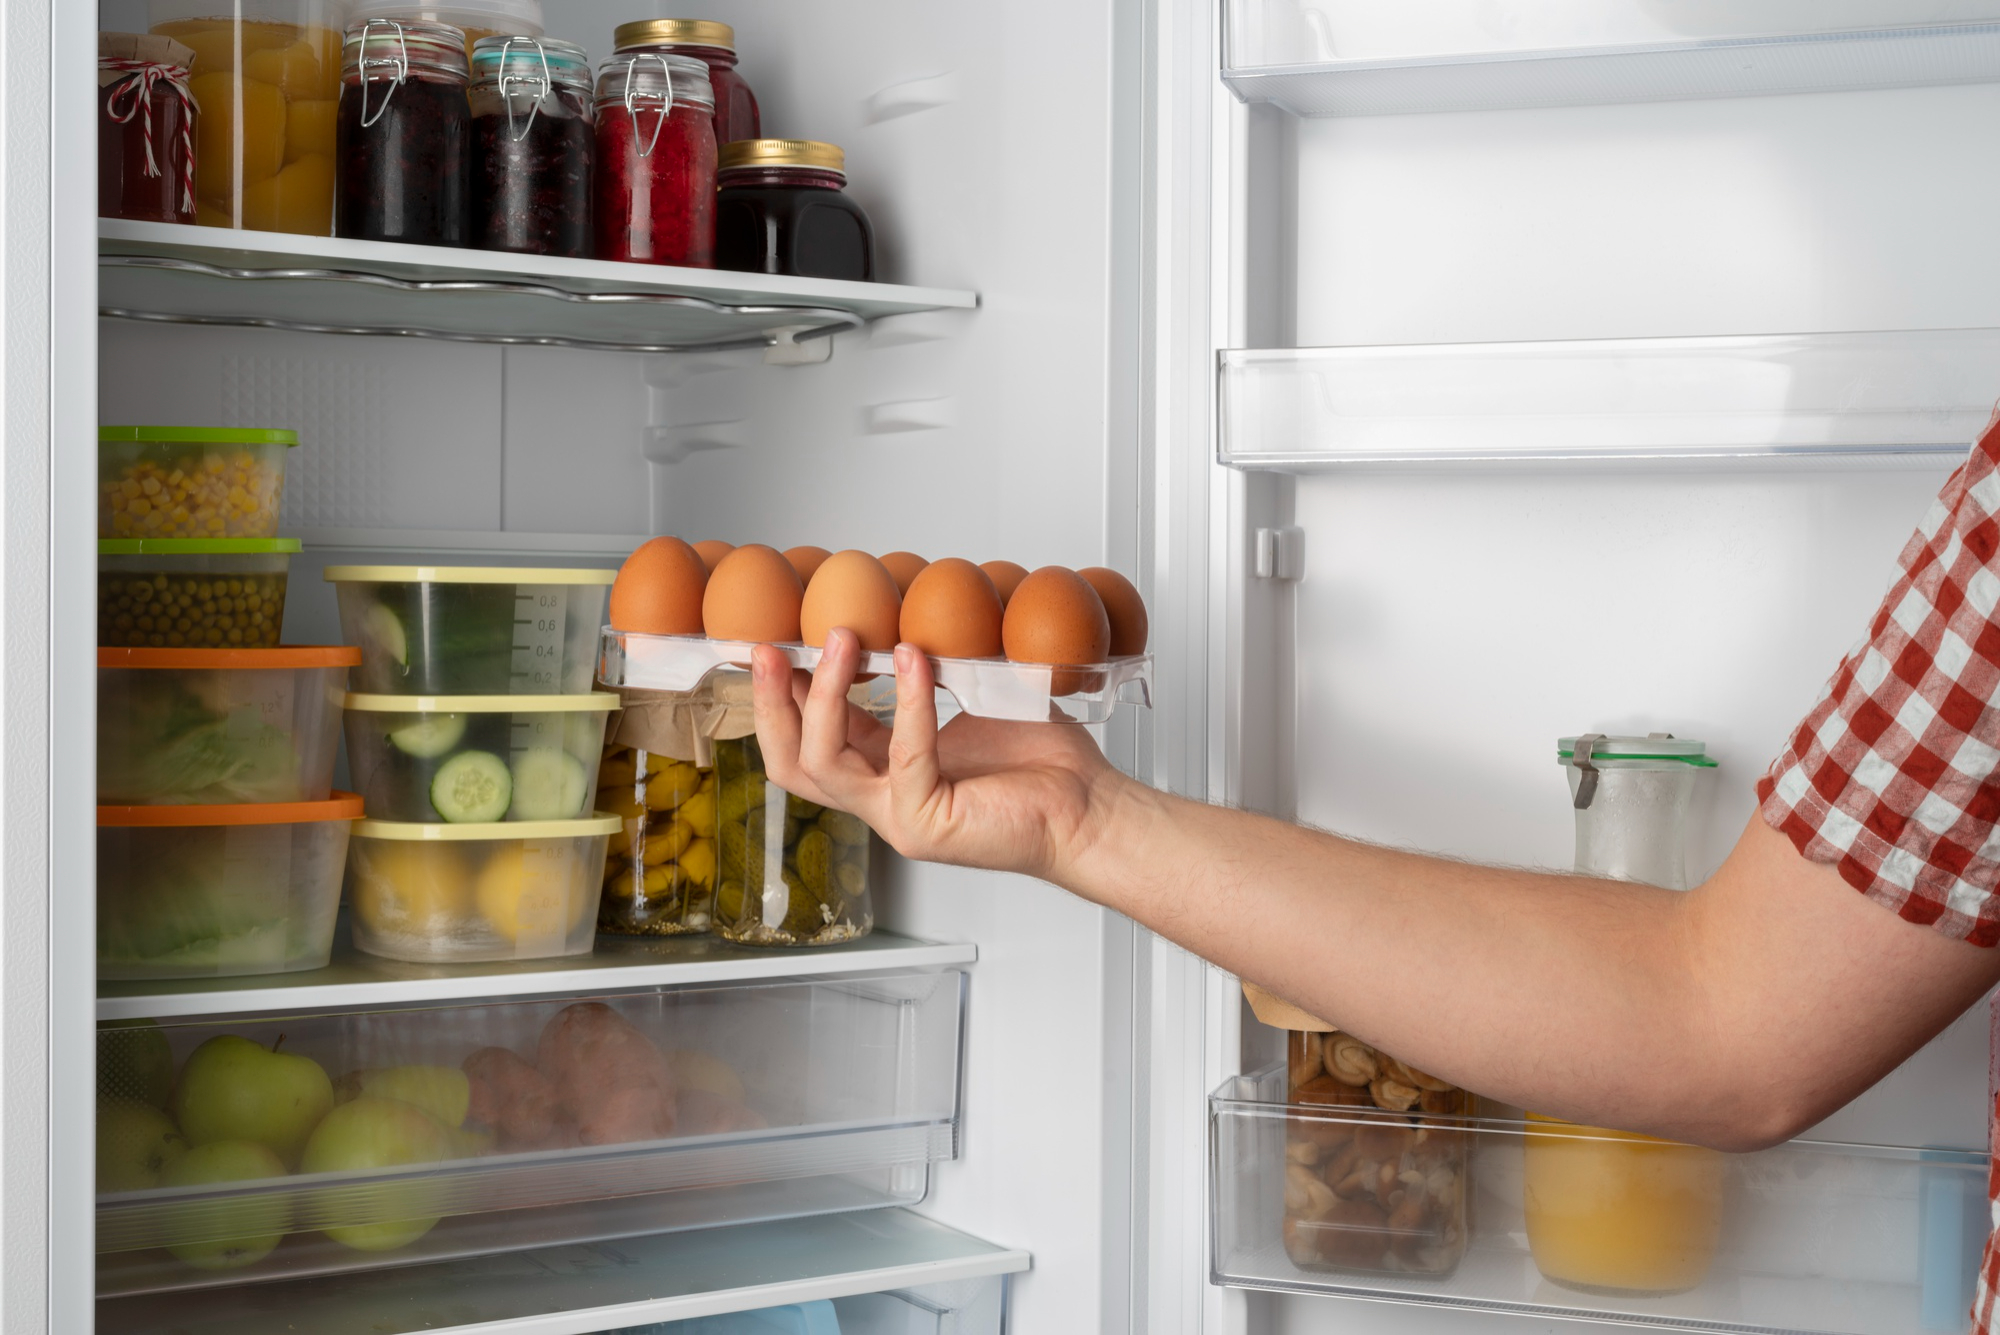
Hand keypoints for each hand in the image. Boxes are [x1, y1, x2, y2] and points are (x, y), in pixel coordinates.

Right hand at [749, 630, 1127, 882]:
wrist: (1090, 808)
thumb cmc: (1040, 764)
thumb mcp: (966, 707)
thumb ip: (923, 682)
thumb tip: (898, 625)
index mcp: (885, 775)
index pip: (810, 740)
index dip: (782, 696)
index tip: (774, 644)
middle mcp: (882, 803)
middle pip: (793, 763)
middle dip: (770, 705)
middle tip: (768, 649)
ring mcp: (899, 819)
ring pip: (826, 764)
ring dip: (825, 696)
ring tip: (841, 641)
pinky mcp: (928, 824)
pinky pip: (904, 756)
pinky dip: (907, 703)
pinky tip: (914, 660)